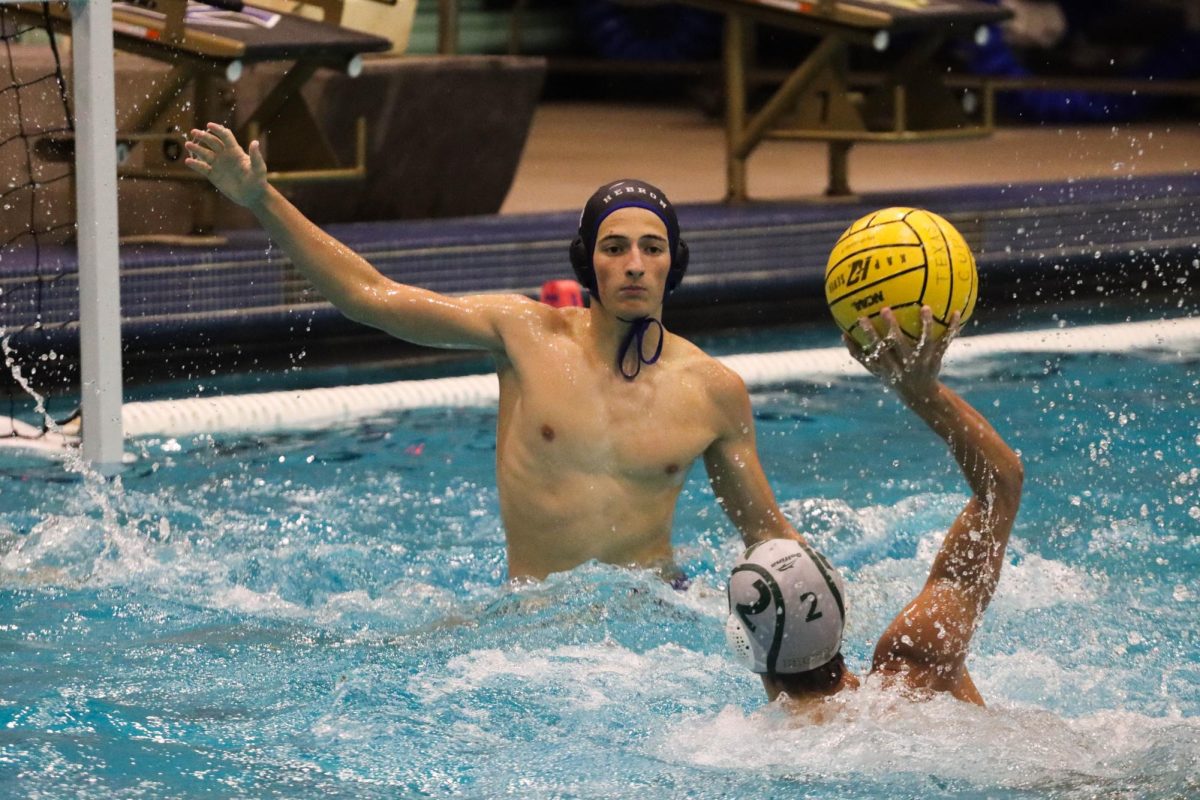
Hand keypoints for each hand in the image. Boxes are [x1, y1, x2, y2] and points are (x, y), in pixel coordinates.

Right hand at [184, 122, 267, 207]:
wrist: (253, 196)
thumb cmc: (258, 181)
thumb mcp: (258, 169)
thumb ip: (255, 156)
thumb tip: (255, 142)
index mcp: (235, 151)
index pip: (225, 136)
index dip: (218, 129)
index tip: (209, 125)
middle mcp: (225, 155)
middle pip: (212, 142)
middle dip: (203, 136)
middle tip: (194, 132)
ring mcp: (218, 165)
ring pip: (205, 153)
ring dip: (196, 148)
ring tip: (188, 144)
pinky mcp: (213, 175)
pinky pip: (202, 168)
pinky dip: (195, 164)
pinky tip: (188, 161)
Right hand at [843, 306, 960, 402]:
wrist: (920, 396)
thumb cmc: (894, 377)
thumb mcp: (875, 370)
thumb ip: (859, 354)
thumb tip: (842, 334)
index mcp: (888, 366)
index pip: (876, 350)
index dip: (869, 336)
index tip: (862, 318)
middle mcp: (904, 364)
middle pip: (897, 346)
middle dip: (891, 328)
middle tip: (885, 309)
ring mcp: (921, 362)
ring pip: (923, 343)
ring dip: (924, 326)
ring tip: (924, 307)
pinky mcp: (936, 360)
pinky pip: (945, 342)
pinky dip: (952, 328)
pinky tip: (956, 312)